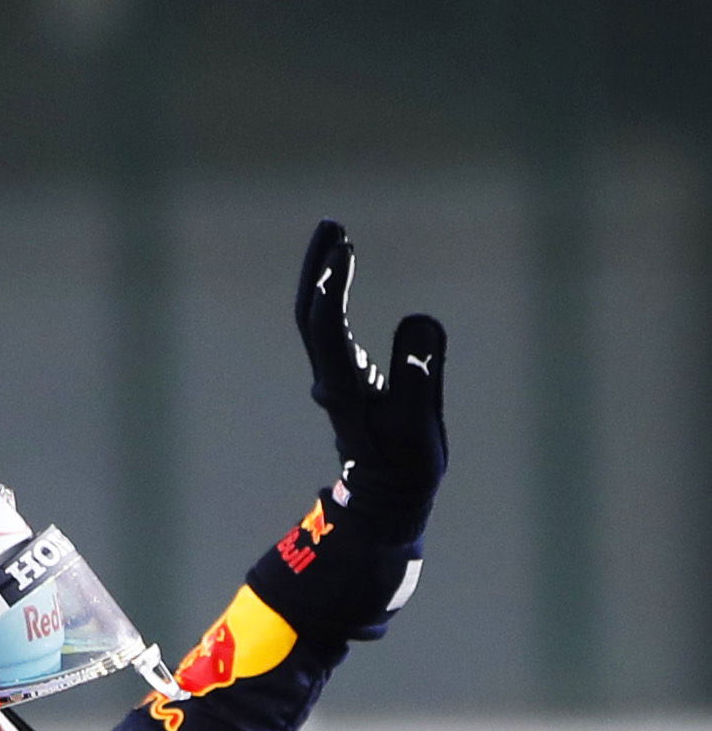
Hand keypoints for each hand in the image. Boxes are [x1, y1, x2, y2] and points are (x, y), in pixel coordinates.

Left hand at [295, 219, 447, 549]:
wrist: (387, 505)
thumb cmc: (406, 469)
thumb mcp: (420, 427)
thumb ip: (420, 377)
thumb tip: (419, 324)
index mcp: (344, 391)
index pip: (326, 330)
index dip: (332, 287)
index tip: (343, 248)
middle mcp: (331, 382)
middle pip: (310, 315)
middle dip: (318, 269)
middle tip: (331, 225)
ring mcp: (336, 380)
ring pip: (317, 320)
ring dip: (323, 277)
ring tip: (336, 234)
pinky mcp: (348, 380)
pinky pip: (331, 329)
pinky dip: (335, 296)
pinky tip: (343, 271)